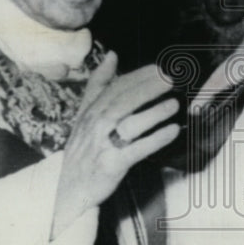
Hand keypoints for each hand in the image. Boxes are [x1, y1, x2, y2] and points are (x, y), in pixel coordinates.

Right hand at [52, 53, 178, 239]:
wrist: (70, 190)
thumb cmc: (83, 148)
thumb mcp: (85, 114)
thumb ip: (98, 84)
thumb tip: (112, 54)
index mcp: (91, 112)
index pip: (116, 88)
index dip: (138, 77)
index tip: (158, 68)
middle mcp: (95, 126)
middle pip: (123, 102)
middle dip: (147, 89)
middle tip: (169, 79)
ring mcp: (102, 146)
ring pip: (128, 125)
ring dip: (152, 113)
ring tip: (174, 104)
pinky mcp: (111, 166)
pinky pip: (135, 151)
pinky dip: (154, 140)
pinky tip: (171, 132)